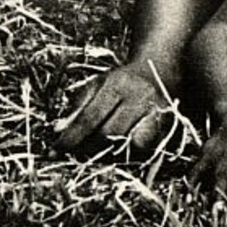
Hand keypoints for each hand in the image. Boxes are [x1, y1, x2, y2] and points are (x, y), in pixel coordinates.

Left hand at [55, 61, 177, 154]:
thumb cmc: (122, 82)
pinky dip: (129, 155)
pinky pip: (145, 149)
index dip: (73, 136)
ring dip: (108, 155)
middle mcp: (139, 97)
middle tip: (77, 154)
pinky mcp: (169, 126)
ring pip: (129, 145)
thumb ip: (77, 108)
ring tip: (95, 154)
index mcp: (118, 84)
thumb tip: (58, 131)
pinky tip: (118, 153)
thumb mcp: (96, 86)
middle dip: (89, 148)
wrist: (160, 70)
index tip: (57, 149)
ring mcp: (157, 113)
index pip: (90, 116)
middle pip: (110, 133)